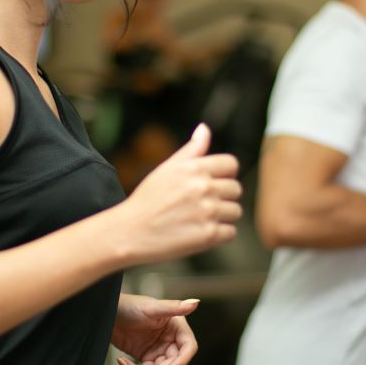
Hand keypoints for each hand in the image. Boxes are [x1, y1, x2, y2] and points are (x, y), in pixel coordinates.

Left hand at [112, 294, 198, 364]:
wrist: (106, 312)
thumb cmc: (129, 305)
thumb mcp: (152, 307)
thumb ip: (174, 307)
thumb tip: (196, 302)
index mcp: (176, 327)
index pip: (188, 347)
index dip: (182, 361)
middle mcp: (169, 339)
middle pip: (173, 363)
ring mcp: (157, 348)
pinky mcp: (144, 355)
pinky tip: (122, 363)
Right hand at [115, 123, 241, 264]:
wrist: (130, 231)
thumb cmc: (148, 199)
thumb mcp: (167, 168)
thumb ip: (191, 149)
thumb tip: (204, 129)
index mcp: (194, 168)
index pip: (231, 165)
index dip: (224, 175)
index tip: (213, 184)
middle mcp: (203, 188)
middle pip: (236, 189)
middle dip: (223, 197)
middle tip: (202, 205)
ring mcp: (207, 212)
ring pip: (236, 211)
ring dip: (222, 217)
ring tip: (200, 219)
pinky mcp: (208, 235)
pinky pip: (231, 232)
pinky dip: (219, 234)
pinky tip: (199, 231)